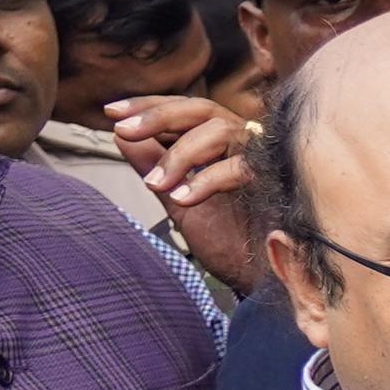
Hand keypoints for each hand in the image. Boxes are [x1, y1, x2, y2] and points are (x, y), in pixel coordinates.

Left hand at [105, 94, 263, 292]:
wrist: (263, 283)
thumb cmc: (232, 245)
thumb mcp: (179, 202)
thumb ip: (155, 168)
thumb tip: (122, 138)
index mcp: (224, 146)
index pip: (186, 111)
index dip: (150, 106)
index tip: (112, 113)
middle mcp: (246, 145)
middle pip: (202, 109)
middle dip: (159, 116)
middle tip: (125, 129)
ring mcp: (264, 161)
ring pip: (220, 130)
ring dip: (179, 155)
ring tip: (156, 184)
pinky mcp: (277, 182)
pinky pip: (239, 167)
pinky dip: (206, 180)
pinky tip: (184, 200)